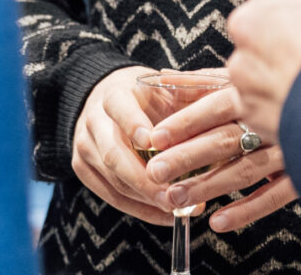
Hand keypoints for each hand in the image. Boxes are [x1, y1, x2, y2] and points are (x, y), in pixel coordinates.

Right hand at [70, 66, 172, 225]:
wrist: (105, 99)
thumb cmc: (145, 95)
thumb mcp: (163, 85)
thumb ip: (187, 92)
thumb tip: (217, 103)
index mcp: (114, 93)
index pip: (120, 107)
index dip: (134, 125)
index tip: (153, 142)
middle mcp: (94, 120)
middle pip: (114, 154)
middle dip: (144, 180)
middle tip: (173, 195)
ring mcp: (85, 146)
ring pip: (113, 180)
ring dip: (146, 199)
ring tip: (178, 209)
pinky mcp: (82, 168)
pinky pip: (112, 197)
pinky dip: (140, 210)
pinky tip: (166, 215)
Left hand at [135, 82, 299, 234]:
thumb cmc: (276, 87)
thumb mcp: (240, 77)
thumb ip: (203, 80)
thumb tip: (163, 75)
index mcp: (255, 92)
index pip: (214, 106)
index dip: (184, 122)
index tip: (155, 138)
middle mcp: (272, 119)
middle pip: (224, 140)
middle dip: (186, 157)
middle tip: (155, 172)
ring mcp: (289, 148)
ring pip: (244, 170)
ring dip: (208, 186)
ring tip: (175, 198)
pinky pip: (274, 196)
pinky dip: (246, 210)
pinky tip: (218, 222)